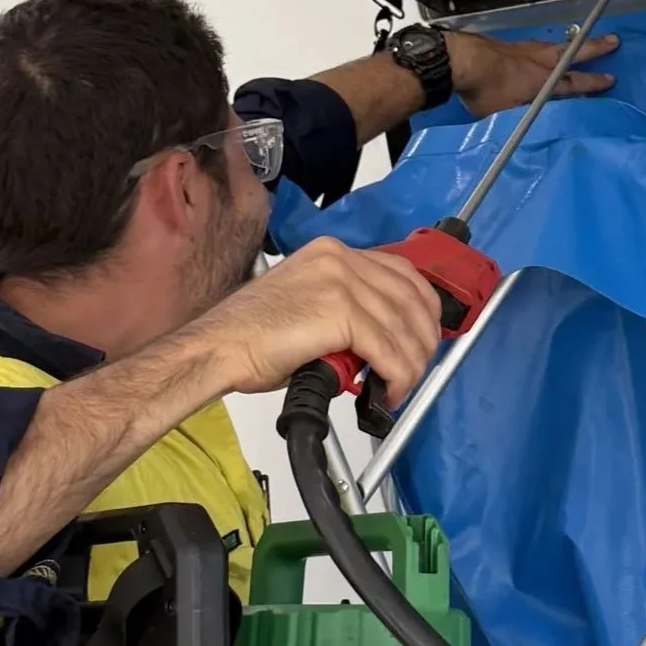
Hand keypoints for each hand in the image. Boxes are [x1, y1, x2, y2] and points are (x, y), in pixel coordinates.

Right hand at [194, 240, 442, 405]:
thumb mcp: (309, 307)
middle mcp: (340, 259)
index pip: (402, 272)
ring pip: (403, 328)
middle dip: (423, 340)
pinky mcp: (340, 312)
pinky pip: (388, 351)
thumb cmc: (251, 337)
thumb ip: (349, 312)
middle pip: (410, 298)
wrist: (218, 348)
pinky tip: (389, 392)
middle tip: (419, 369)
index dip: (423, 307)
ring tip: (402, 388)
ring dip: (411, 366)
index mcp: (332, 253)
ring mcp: (341, 282)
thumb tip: (382, 343)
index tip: (426, 335)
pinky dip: (397, 376)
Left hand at [445, 26, 617, 119]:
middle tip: (614, 40)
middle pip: (574, 53)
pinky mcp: (510, 44)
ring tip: (581, 41)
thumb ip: (521, 120)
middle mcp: (540, 62)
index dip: (593, 83)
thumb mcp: (505, 115)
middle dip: (595, 48)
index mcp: (543, 82)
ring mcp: (525, 49)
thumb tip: (526, 134)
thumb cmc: (484, 92)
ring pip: (555, 45)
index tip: (610, 79)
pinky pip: (536, 44)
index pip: (575, 83)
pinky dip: (545, 46)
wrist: (461, 61)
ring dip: (572, 43)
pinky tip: (541, 48)